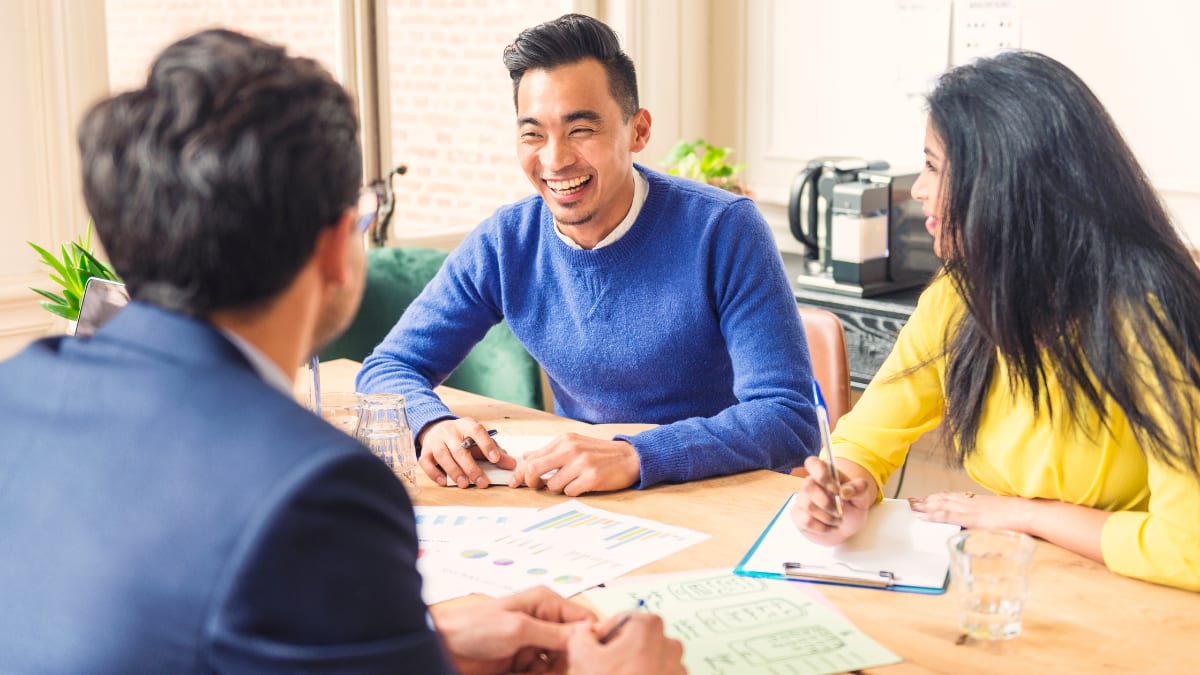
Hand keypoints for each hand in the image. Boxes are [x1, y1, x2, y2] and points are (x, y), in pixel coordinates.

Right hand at [418, 417, 515, 487]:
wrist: (436, 428)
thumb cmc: (461, 437)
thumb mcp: (479, 440)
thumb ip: (495, 451)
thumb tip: (511, 464)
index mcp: (466, 425)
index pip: (477, 431)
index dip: (486, 444)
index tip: (495, 459)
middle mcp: (449, 431)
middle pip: (460, 449)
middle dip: (472, 468)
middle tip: (482, 482)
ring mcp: (435, 441)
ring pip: (444, 456)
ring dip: (455, 472)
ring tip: (465, 484)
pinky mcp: (425, 451)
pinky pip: (426, 462)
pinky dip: (434, 473)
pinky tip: (444, 481)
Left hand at [430, 587, 595, 674]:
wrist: (443, 649)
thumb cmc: (472, 628)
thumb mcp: (517, 629)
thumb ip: (554, 632)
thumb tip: (587, 633)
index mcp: (545, 603)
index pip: (583, 619)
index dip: (589, 638)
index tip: (586, 655)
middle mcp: (543, 620)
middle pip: (574, 645)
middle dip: (565, 660)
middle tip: (546, 667)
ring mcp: (533, 642)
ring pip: (560, 662)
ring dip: (549, 671)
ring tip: (528, 670)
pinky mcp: (524, 661)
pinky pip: (544, 672)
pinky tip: (521, 673)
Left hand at [508, 433, 639, 495]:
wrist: (630, 457)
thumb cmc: (600, 453)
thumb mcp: (574, 444)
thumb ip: (550, 451)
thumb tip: (526, 456)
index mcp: (565, 440)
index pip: (533, 458)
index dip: (521, 473)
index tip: (516, 483)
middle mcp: (571, 449)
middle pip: (535, 469)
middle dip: (531, 482)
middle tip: (538, 486)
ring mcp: (582, 463)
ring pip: (553, 485)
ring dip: (559, 488)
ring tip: (572, 482)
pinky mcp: (592, 477)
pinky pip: (570, 492)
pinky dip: (573, 492)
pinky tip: (583, 485)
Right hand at [566, 613, 684, 674]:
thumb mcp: (582, 658)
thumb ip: (580, 635)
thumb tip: (584, 633)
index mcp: (647, 627)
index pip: (621, 620)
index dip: (604, 636)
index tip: (597, 652)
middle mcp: (669, 644)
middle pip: (637, 640)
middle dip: (621, 653)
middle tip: (606, 671)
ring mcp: (678, 668)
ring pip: (649, 660)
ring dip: (635, 669)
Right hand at [789, 455, 875, 545]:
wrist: (847, 527)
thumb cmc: (852, 507)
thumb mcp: (862, 496)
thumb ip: (858, 489)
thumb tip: (844, 491)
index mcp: (825, 474)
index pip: (812, 463)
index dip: (821, 474)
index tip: (835, 489)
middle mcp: (810, 485)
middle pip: (808, 487)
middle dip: (826, 502)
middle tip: (840, 512)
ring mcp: (802, 500)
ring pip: (808, 506)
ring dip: (827, 517)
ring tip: (838, 521)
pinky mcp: (799, 516)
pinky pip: (806, 521)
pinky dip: (822, 527)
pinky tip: (830, 527)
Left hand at [908, 491, 1033, 531]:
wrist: (1027, 512)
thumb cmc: (1019, 514)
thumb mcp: (1001, 514)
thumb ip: (991, 517)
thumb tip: (988, 523)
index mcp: (979, 501)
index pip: (955, 497)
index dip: (940, 497)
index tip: (929, 497)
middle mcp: (971, 502)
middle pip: (944, 499)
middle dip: (928, 500)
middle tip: (913, 501)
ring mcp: (970, 509)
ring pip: (942, 505)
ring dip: (926, 506)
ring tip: (914, 507)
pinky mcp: (970, 517)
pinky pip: (948, 516)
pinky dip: (934, 516)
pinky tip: (924, 517)